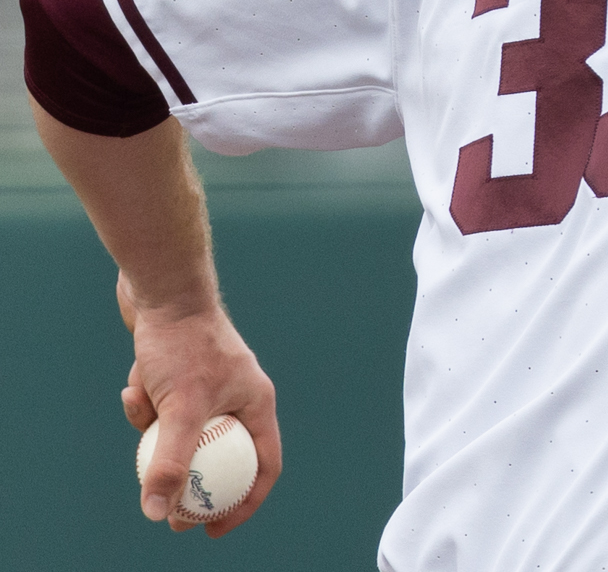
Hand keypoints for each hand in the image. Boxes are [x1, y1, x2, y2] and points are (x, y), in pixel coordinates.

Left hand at [118, 271, 281, 536]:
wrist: (163, 290)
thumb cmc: (183, 342)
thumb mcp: (178, 409)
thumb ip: (170, 460)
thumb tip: (159, 512)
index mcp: (257, 403)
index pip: (263, 465)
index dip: (243, 503)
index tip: (213, 529)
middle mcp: (239, 396)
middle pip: (220, 454)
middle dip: (189, 481)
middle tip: (168, 511)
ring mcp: (210, 386)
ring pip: (183, 431)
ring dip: (154, 429)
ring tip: (139, 403)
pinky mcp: (181, 376)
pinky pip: (163, 409)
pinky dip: (144, 406)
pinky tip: (133, 385)